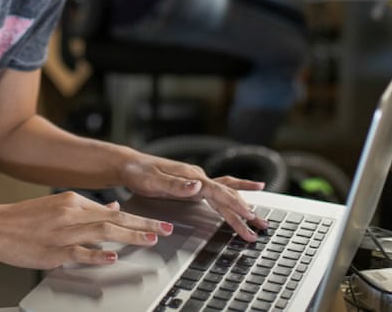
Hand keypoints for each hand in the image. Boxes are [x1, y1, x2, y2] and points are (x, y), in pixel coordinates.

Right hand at [0, 192, 173, 269]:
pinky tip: (114, 256)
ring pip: (103, 233)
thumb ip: (87, 209)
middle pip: (115, 219)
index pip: (113, 210)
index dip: (138, 218)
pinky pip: (80, 253)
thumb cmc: (24, 218)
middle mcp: (71, 213)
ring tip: (151, 240)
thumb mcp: (58, 206)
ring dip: (129, 236)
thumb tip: (112, 208)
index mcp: (73, 200)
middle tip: (166, 229)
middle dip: (143, 224)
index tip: (158, 222)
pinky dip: (98, 254)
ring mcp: (63, 232)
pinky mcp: (53, 251)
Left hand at [119, 153, 268, 241]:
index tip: (249, 214)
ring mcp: (196, 180)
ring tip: (258, 217)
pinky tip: (242, 197)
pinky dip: (231, 195)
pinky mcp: (192, 184)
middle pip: (227, 195)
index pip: (219, 191)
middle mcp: (197, 177)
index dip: (234, 204)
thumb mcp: (154, 181)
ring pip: (225, 194)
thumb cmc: (139, 173)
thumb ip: (176, 185)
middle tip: (261, 226)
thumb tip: (198, 186)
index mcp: (191, 176)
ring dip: (241, 207)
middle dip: (244, 211)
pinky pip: (217, 191)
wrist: (130, 165)